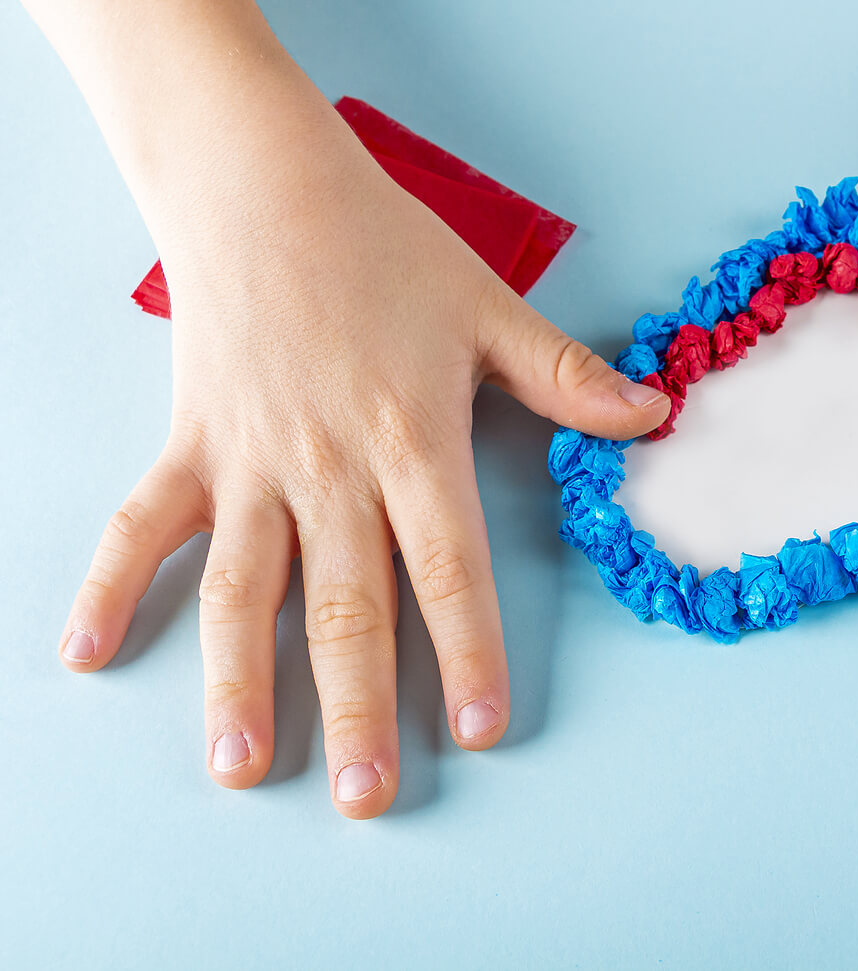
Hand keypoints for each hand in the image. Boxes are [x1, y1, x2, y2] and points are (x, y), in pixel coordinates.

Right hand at [57, 113, 668, 816]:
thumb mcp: (490, 307)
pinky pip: (140, 525)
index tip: (479, 728)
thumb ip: (567, 376)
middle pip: (347, 605)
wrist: (264, 185)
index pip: (448, 567)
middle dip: (359, 706)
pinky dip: (108, 586)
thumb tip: (651, 416)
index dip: (467, 650)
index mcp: (414, 441)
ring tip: (241, 766)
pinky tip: (83, 654)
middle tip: (367, 795)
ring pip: (244, 588)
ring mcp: (250, 463)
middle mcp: (330, 468)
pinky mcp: (188, 445)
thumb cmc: (384, 246)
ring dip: (240, 681)